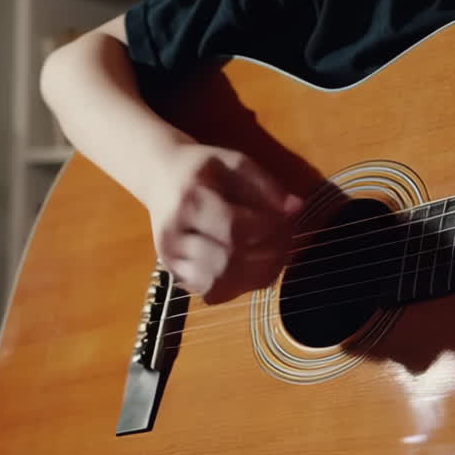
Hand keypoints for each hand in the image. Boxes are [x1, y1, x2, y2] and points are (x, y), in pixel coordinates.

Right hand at [145, 143, 301, 303]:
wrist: (159, 177)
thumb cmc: (201, 169)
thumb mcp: (234, 162)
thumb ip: (265, 185)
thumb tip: (295, 209)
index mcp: (189, 202)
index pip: (234, 229)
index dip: (268, 231)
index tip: (286, 222)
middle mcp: (174, 235)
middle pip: (227, 261)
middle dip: (266, 257)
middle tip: (287, 244)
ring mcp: (171, 259)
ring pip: (219, 283)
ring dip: (254, 276)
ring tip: (274, 258)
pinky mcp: (174, 273)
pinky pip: (212, 292)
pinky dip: (238, 286)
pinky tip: (251, 269)